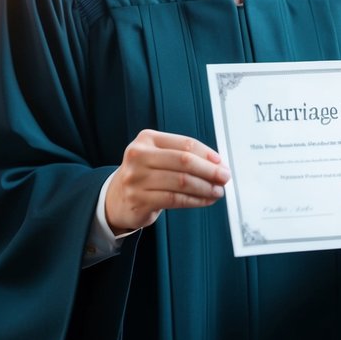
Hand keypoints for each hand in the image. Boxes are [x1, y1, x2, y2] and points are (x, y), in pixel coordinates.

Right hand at [105, 129, 229, 233]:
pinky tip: (205, 200)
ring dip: (205, 187)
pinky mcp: (139, 199)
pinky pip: (175, 199)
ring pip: (181, 182)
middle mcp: (139, 156)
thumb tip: (217, 164)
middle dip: (210, 170)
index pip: (185, 144)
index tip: (221, 163)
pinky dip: (195, 200)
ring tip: (218, 191)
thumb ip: (183, 156)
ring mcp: (136, 178)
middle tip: (224, 177)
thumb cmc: (144, 174)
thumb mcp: (158, 156)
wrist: (115, 198)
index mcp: (146, 139)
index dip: (207, 154)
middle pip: (184, 161)